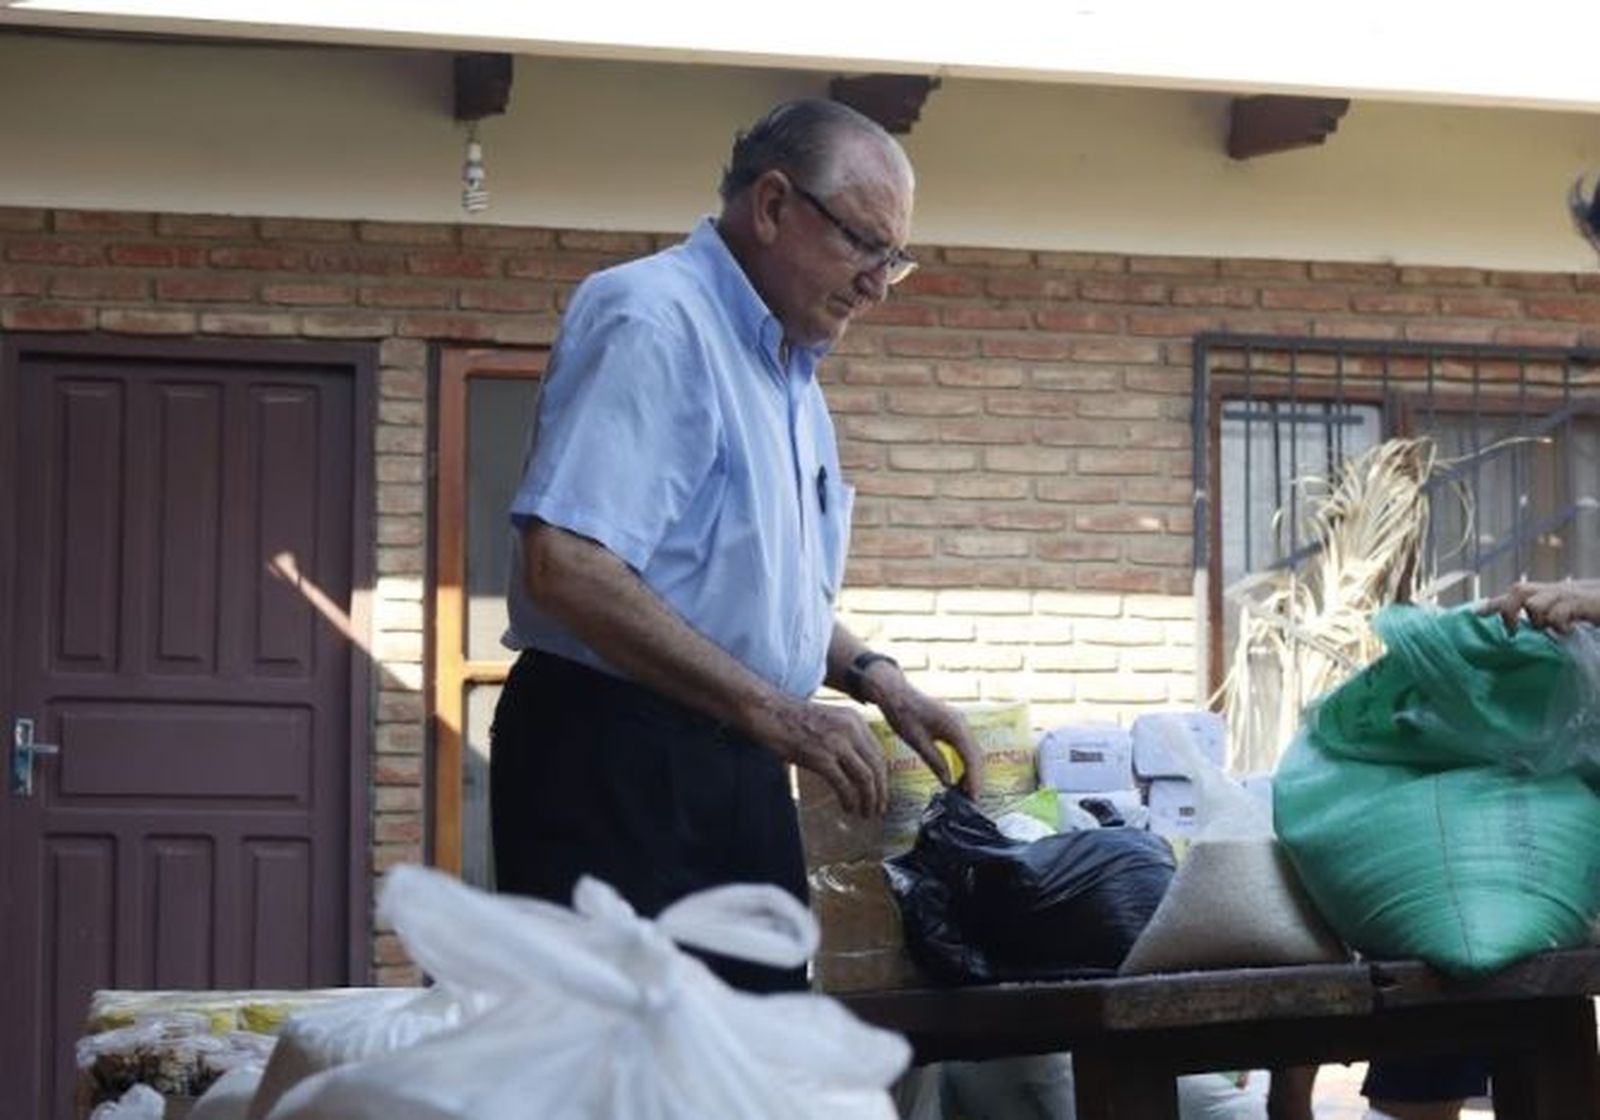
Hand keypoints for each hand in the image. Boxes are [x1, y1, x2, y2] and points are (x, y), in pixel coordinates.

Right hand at [756, 698, 887, 816]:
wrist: (766, 710)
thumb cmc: (790, 718)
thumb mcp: (827, 721)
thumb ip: (843, 737)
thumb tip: (853, 766)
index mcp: (854, 720)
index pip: (878, 753)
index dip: (882, 777)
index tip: (880, 792)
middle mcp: (851, 729)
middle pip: (877, 767)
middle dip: (880, 792)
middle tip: (878, 809)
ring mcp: (837, 743)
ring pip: (865, 778)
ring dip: (868, 800)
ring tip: (866, 813)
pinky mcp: (821, 757)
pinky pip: (844, 784)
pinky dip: (850, 800)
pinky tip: (848, 808)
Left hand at [862, 665, 984, 798]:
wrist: (896, 693)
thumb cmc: (903, 714)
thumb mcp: (918, 742)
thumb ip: (936, 762)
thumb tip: (949, 782)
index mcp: (955, 727)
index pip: (971, 758)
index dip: (974, 780)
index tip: (973, 798)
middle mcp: (963, 723)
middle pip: (976, 756)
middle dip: (975, 778)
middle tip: (970, 800)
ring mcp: (960, 722)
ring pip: (973, 751)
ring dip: (971, 770)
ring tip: (964, 791)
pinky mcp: (955, 723)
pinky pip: (966, 745)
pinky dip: (965, 761)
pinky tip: (959, 774)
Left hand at [1479, 579, 1599, 633]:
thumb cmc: (1586, 606)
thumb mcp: (1560, 610)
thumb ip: (1540, 617)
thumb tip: (1516, 629)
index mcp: (1544, 593)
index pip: (1513, 594)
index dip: (1494, 603)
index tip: (1476, 613)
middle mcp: (1551, 591)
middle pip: (1518, 592)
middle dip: (1509, 610)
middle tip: (1512, 631)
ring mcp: (1565, 595)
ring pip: (1534, 603)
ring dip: (1537, 620)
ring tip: (1551, 629)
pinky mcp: (1580, 603)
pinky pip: (1558, 613)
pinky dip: (1558, 625)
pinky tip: (1567, 631)